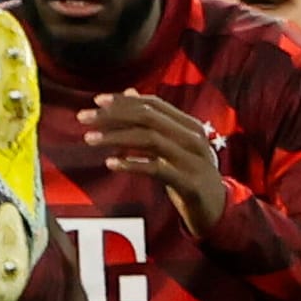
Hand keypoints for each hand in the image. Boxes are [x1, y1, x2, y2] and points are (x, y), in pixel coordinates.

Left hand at [80, 88, 227, 230]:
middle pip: (148, 117)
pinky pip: (156, 169)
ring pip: (150, 139)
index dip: (124, 101)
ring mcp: (192, 159)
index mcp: (189, 125)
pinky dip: (132, 164)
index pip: (153, 104)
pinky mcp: (188, 182)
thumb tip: (129, 93)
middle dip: (113, 115)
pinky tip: (110, 163)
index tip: (96, 101)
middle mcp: (193, 137)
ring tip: (90, 139)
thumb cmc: (188, 173)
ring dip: (116, 136)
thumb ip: (153, 121)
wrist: (216, 208)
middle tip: (83, 118)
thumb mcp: (173, 145)